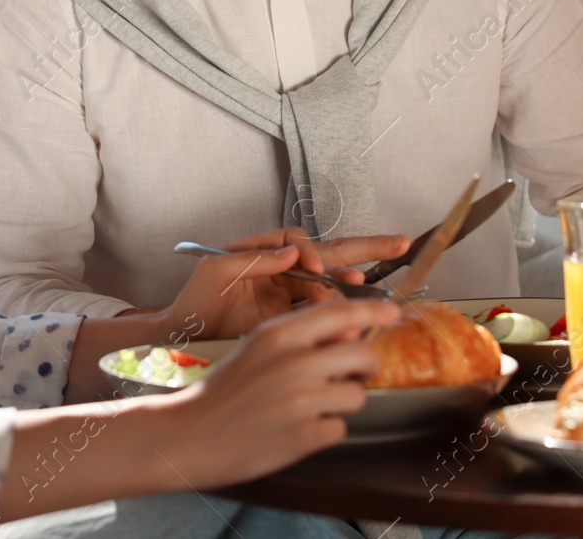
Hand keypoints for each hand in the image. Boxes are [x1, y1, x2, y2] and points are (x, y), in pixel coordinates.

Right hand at [156, 299, 399, 488]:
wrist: (190, 434)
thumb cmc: (222, 390)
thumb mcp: (257, 346)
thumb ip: (300, 334)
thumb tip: (349, 328)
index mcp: (280, 335)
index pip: (342, 312)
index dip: (374, 309)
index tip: (393, 311)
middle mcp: (295, 363)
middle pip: (363, 354)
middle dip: (366, 365)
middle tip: (354, 373)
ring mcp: (302, 401)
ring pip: (357, 395)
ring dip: (343, 401)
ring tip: (313, 405)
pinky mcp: (304, 436)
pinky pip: (339, 428)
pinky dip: (325, 429)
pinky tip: (298, 428)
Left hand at [159, 228, 409, 340]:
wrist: (183, 342)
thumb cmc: (193, 302)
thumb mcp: (215, 272)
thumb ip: (254, 258)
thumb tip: (293, 252)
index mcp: (263, 252)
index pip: (297, 243)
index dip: (310, 253)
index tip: (314, 268)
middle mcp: (281, 271)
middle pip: (328, 254)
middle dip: (365, 248)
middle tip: (399, 241)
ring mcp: (289, 297)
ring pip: (330, 287)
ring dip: (350, 288)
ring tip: (370, 290)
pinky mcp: (292, 322)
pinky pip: (322, 315)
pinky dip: (339, 315)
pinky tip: (352, 320)